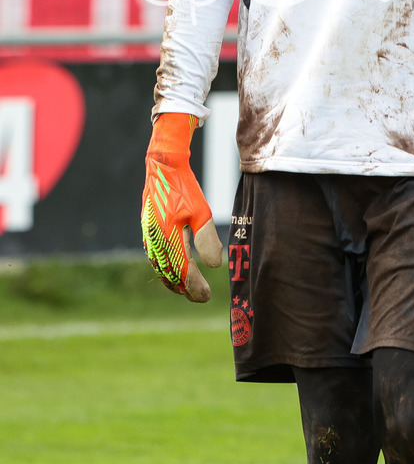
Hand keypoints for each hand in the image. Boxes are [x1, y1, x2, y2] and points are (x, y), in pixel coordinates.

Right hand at [141, 112, 222, 301]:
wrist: (162, 167)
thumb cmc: (184, 188)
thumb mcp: (201, 212)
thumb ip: (206, 239)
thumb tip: (214, 265)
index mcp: (167, 239)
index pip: (182, 272)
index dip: (194, 287)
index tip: (207, 296)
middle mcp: (155, 242)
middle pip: (169, 274)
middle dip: (185, 287)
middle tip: (201, 296)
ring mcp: (149, 237)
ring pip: (161, 267)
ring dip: (175, 280)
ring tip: (189, 287)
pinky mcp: (148, 230)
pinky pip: (156, 257)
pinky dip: (167, 267)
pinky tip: (176, 267)